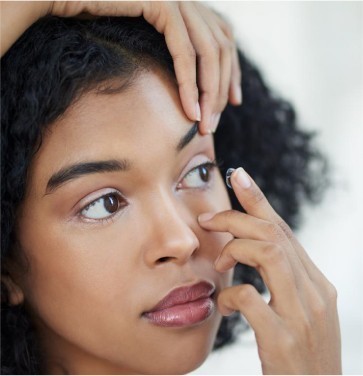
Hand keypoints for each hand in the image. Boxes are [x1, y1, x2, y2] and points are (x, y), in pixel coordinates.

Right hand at [1, 1, 240, 133]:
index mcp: (185, 4)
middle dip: (222, 90)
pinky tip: (190, 111)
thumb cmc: (93, 26)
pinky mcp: (159, 3)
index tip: (232, 103)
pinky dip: (190, 84)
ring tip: (204, 127)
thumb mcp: (143, 45)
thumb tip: (185, 84)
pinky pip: (184, 51)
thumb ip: (168, 54)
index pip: (223, 38)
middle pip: (221, 47)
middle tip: (215, 125)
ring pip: (209, 52)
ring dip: (209, 94)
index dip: (233, 71)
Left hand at [198, 168, 340, 373]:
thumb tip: (248, 254)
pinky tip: (225, 307)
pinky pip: (250, 297)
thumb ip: (280, 284)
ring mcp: (303, 316)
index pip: (284, 230)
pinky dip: (231, 295)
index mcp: (316, 284)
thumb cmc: (300, 358)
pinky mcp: (284, 340)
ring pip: (267, 252)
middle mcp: (315, 293)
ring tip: (220, 264)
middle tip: (209, 219)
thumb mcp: (298, 315)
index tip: (239, 175)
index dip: (258, 200)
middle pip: (273, 233)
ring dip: (234, 250)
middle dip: (236, 219)